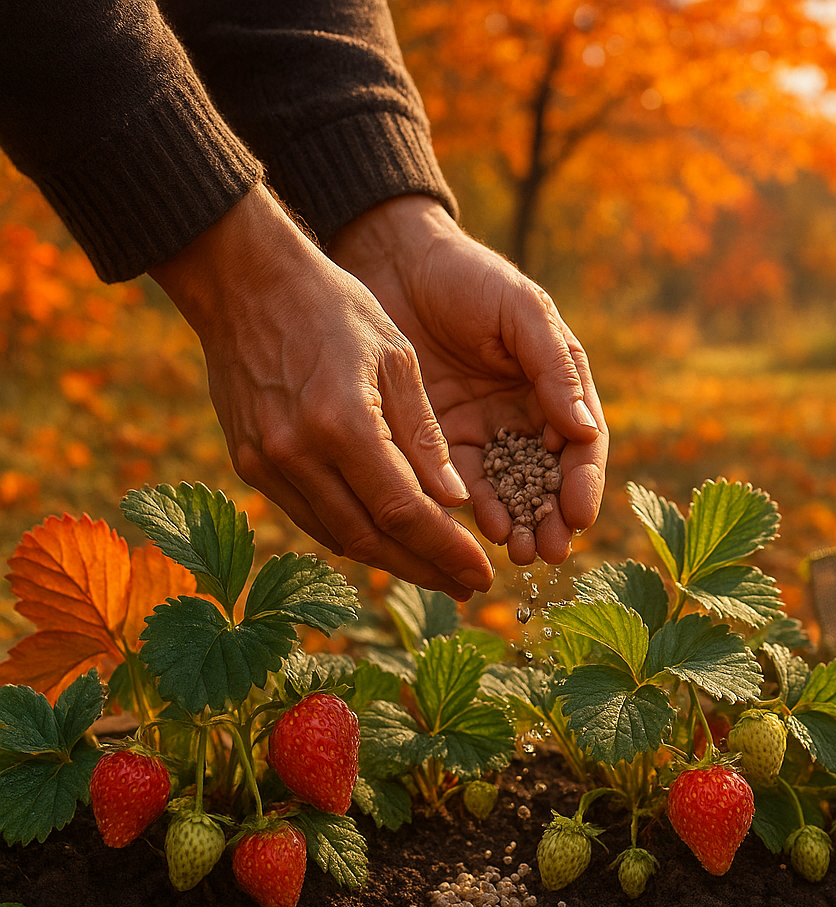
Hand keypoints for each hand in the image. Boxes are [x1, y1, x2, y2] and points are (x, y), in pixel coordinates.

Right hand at [151, 187, 494, 600]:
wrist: (245, 282)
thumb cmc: (335, 308)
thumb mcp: (398, 359)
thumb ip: (425, 437)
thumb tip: (456, 503)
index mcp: (343, 423)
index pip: (403, 512)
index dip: (445, 551)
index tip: (481, 574)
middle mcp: (298, 452)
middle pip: (369, 538)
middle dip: (423, 570)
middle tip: (467, 588)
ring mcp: (266, 462)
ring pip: (336, 535)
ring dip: (389, 560)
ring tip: (437, 572)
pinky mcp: (249, 462)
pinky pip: (309, 516)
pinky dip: (352, 533)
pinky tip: (388, 539)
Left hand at [328, 195, 606, 565]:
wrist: (393, 261)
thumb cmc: (468, 277)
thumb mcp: (521, 310)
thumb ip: (553, 367)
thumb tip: (585, 431)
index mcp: (556, 385)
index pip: (582, 444)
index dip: (584, 481)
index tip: (580, 513)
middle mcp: (524, 416)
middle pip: (548, 478)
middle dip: (552, 517)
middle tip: (552, 550)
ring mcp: (481, 431)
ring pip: (507, 490)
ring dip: (518, 523)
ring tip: (521, 551)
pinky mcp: (436, 440)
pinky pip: (457, 482)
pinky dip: (472, 509)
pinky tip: (480, 528)